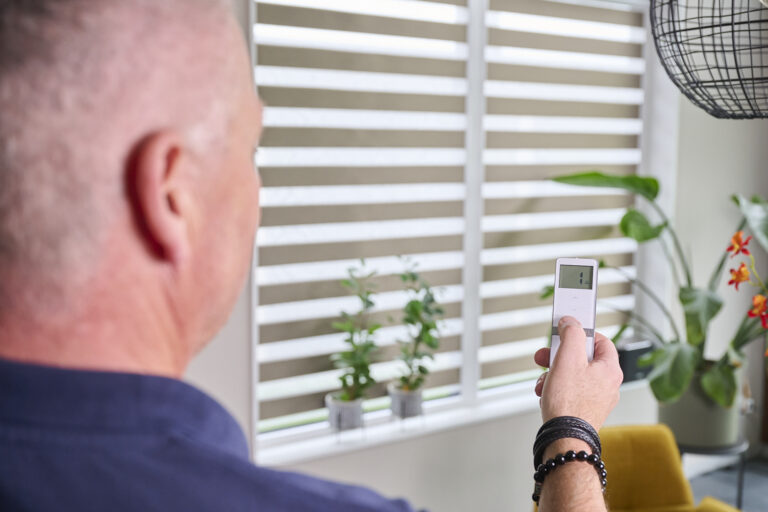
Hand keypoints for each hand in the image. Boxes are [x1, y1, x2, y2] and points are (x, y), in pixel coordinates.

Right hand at [533, 316, 622, 430]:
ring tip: (544, 380)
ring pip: (574, 376)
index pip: (600, 341)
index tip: (567, 330)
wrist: (565, 437)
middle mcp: (608, 385)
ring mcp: (597, 399)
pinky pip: (570, 392)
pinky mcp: (585, 410)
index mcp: (610, 369)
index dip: (582, 333)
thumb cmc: (569, 403)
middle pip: (583, 359)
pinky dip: (556, 389)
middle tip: (546, 356)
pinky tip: (546, 393)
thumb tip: (571, 322)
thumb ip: (571, 334)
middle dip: (560, 357)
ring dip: (554, 374)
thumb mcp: (568, 358)